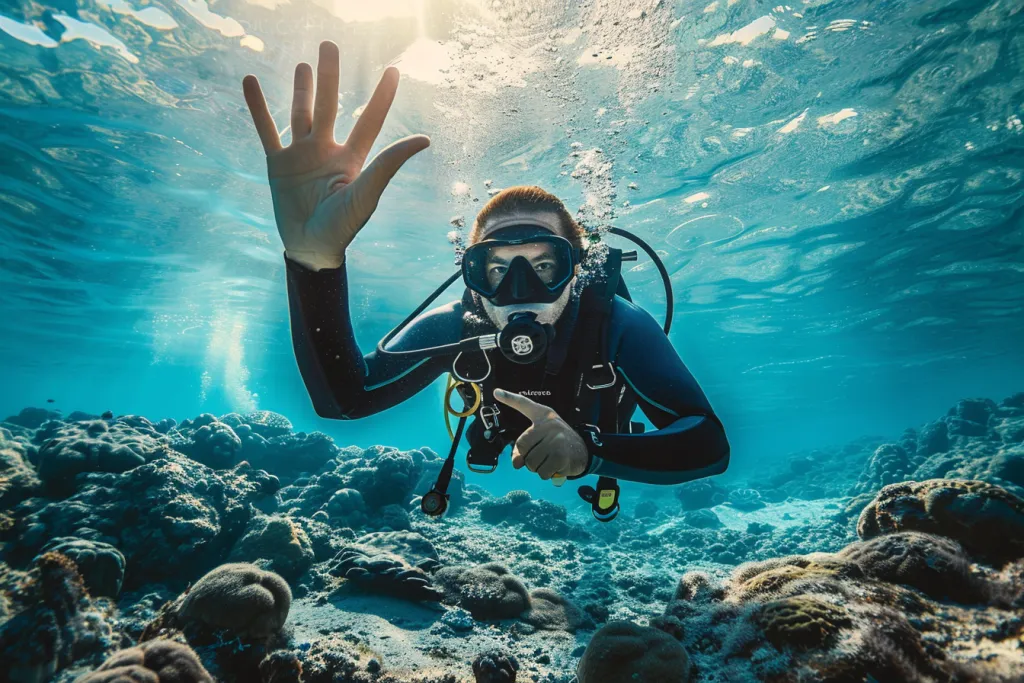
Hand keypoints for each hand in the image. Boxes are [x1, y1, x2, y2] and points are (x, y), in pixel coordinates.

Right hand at [242, 41, 430, 270]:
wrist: (310, 249)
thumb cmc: (342, 227)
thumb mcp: (367, 193)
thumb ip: (389, 163)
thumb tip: (425, 138)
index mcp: (353, 158)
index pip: (369, 120)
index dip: (382, 96)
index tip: (393, 70)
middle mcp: (327, 151)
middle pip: (329, 105)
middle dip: (329, 76)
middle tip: (329, 45)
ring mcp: (301, 155)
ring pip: (301, 113)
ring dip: (301, 89)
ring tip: (304, 66)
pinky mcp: (278, 164)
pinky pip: (266, 129)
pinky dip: (257, 106)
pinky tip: (249, 82)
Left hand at [493, 388, 588, 478]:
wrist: (584, 452)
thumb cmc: (559, 443)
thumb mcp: (542, 438)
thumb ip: (524, 447)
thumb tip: (516, 464)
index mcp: (543, 417)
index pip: (524, 404)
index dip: (510, 398)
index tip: (497, 392)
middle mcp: (549, 425)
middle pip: (522, 448)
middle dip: (529, 458)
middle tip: (542, 455)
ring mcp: (556, 440)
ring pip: (531, 463)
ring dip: (538, 468)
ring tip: (550, 460)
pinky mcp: (561, 455)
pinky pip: (542, 472)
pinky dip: (547, 474)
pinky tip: (556, 466)